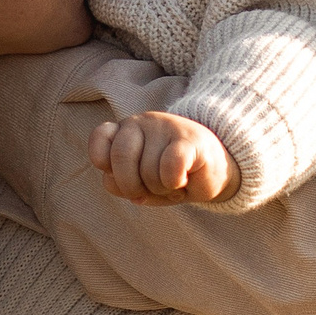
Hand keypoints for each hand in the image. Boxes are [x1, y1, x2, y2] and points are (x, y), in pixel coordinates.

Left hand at [89, 111, 235, 204]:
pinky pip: (170, 168)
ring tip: (173, 184)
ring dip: (160, 189)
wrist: (216, 171)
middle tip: (148, 191)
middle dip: (131, 186)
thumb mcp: (142, 184)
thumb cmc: (172, 177)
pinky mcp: (190, 139)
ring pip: (148, 170)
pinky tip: (184, 180)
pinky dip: (175, 184)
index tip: (123, 179)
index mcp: (125, 131)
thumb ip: (123, 185)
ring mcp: (166, 127)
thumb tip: (126, 189)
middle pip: (120, 158)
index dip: (107, 168)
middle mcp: (142, 122)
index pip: (99, 142)